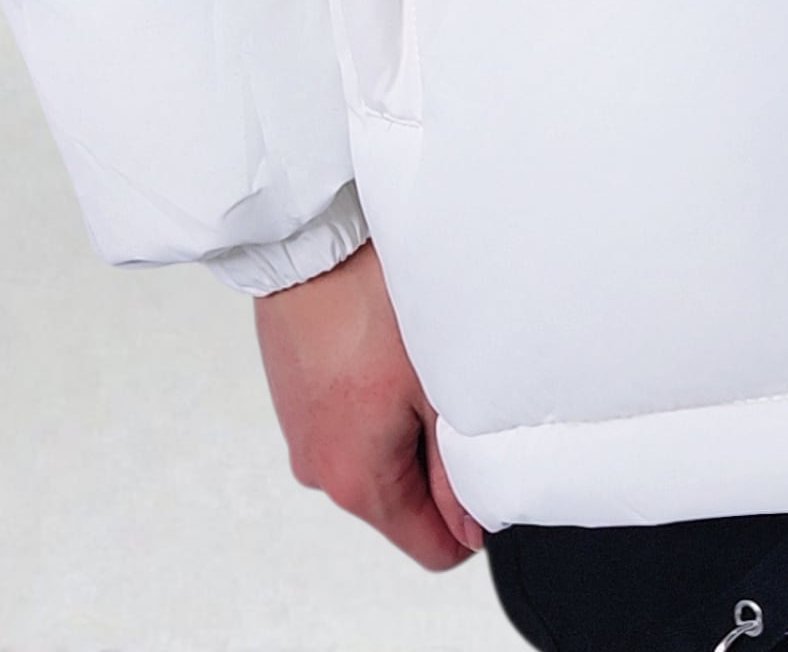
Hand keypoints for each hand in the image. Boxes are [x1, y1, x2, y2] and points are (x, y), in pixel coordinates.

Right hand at [254, 239, 484, 568]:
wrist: (311, 238)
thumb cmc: (370, 300)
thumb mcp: (438, 389)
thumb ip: (457, 470)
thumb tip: (473, 525)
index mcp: (357, 481)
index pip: (432, 549)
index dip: (473, 517)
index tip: (488, 460)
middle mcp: (320, 470)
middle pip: (404, 501)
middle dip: (439, 459)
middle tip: (454, 388)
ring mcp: (303, 434)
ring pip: (379, 455)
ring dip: (408, 422)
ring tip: (421, 357)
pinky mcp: (299, 399)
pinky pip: (351, 421)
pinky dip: (378, 397)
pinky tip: (389, 345)